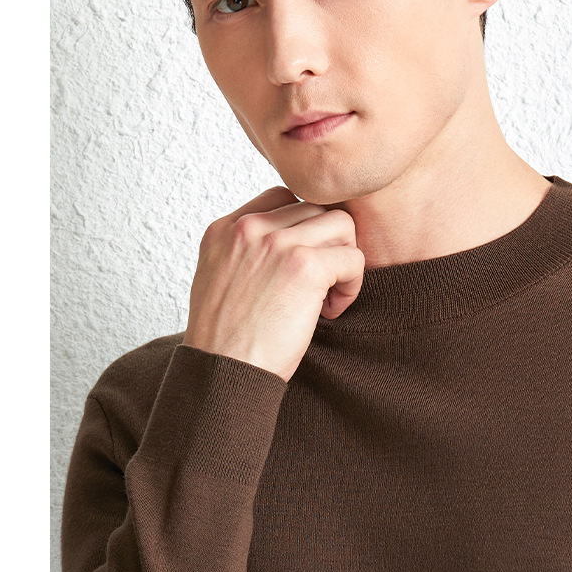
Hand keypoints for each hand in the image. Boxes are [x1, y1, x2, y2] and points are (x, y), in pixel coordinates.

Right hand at [182, 186, 364, 381]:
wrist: (222, 373)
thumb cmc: (225, 342)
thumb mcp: (219, 281)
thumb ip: (245, 254)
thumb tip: (287, 246)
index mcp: (225, 229)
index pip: (282, 199)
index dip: (302, 232)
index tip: (298, 269)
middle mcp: (248, 228)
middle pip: (315, 208)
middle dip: (325, 247)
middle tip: (317, 288)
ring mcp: (277, 243)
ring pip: (341, 224)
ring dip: (342, 261)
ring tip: (326, 297)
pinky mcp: (304, 266)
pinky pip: (353, 258)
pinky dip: (351, 286)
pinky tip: (329, 311)